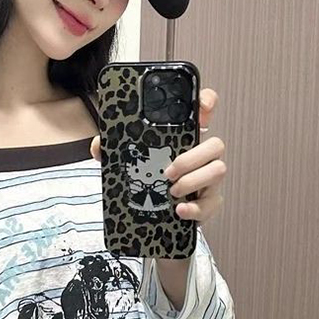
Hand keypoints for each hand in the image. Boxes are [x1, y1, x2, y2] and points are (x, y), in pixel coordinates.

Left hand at [89, 87, 225, 223]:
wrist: (150, 214)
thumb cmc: (145, 180)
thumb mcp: (127, 161)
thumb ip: (111, 149)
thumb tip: (99, 146)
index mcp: (184, 137)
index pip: (205, 110)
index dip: (207, 103)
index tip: (202, 109)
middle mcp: (201, 156)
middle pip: (216, 144)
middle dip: (192, 158)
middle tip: (168, 171)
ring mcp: (209, 179)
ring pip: (219, 170)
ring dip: (193, 181)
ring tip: (171, 191)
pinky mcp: (209, 202)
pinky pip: (212, 203)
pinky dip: (196, 208)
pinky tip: (179, 210)